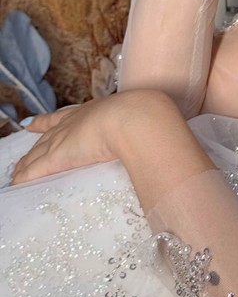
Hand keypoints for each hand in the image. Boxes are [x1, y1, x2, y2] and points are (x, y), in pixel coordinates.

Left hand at [10, 91, 178, 184]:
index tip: (33, 123)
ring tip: (16, 173)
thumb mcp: (142, 121)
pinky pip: (35, 170)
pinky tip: (16, 184)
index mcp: (94, 112)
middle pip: (47, 136)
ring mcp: (66, 138)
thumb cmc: (146, 118)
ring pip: (37, 154)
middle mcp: (75, 122)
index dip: (47, 121)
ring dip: (26, 164)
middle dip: (34, 144)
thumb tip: (162, 140)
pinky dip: (25, 177)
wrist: (138, 118)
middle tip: (22, 155)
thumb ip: (145, 132)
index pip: (64, 117)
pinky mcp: (60, 156)